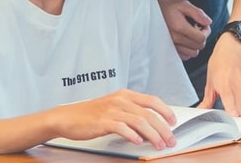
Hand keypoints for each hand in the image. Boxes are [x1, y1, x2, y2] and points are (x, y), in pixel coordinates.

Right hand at [49, 90, 177, 149]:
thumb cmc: (90, 115)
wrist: (66, 117)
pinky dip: (133, 135)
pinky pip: (122, 128)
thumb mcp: (114, 108)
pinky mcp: (103, 121)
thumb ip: (131, 113)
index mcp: (126, 95)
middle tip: (170, 140)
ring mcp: (112, 110)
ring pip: (140, 122)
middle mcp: (121, 100)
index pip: (152, 100)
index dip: (166, 111)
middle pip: (149, 114)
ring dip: (153, 135)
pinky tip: (138, 142)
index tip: (174, 122)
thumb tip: (150, 127)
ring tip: (159, 145)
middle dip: (163, 129)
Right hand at [156, 0, 211, 60]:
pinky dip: (187, 50)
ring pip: (192, 53)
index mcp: (180, 28)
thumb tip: (208, 22)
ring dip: (195, 45)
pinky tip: (185, 41)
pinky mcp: (167, 50)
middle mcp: (175, 39)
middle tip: (198, 29)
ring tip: (190, 35)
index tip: (203, 26)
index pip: (201, 38)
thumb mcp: (183, 4)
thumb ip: (197, 13)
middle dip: (202, 38)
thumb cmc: (166, 6)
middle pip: (198, 47)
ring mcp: (170, 46)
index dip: (206, 32)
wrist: (148, 12)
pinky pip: (183, 56)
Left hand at [198, 34, 240, 115]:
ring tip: (239, 112)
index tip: (227, 121)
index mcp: (225, 86)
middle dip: (237, 118)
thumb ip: (207, 100)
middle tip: (230, 117)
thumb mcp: (209, 82)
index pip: (232, 107)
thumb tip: (201, 110)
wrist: (232, 48)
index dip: (231, 117)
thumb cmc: (220, 62)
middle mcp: (239, 86)